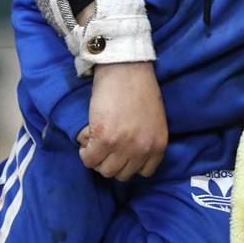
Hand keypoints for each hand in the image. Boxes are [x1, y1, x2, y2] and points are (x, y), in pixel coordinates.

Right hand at [76, 61, 167, 181]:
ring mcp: (124, 146)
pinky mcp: (105, 138)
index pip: (144, 171)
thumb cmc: (139, 89)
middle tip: (105, 143)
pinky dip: (85, 151)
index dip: (129, 161)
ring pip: (104, 170)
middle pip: (121, 174)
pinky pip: (89, 159)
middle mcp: (143, 148)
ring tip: (96, 138)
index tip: (121, 150)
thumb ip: (146, 139)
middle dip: (111, 160)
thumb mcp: (154, 120)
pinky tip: (88, 135)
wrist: (126, 68)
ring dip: (97, 157)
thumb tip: (130, 156)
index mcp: (158, 144)